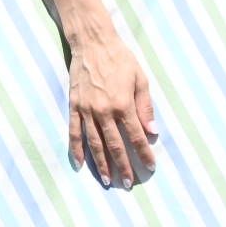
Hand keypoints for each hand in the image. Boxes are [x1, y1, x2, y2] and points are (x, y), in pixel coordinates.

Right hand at [67, 29, 156, 187]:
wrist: (92, 43)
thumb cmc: (120, 58)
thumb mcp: (140, 78)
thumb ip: (145, 106)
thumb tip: (152, 130)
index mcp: (123, 104)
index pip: (136, 136)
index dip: (144, 153)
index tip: (150, 167)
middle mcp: (104, 111)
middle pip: (115, 145)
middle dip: (123, 166)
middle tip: (128, 183)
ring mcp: (87, 110)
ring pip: (94, 143)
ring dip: (102, 164)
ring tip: (108, 180)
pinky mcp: (74, 106)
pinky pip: (74, 132)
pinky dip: (76, 150)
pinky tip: (80, 164)